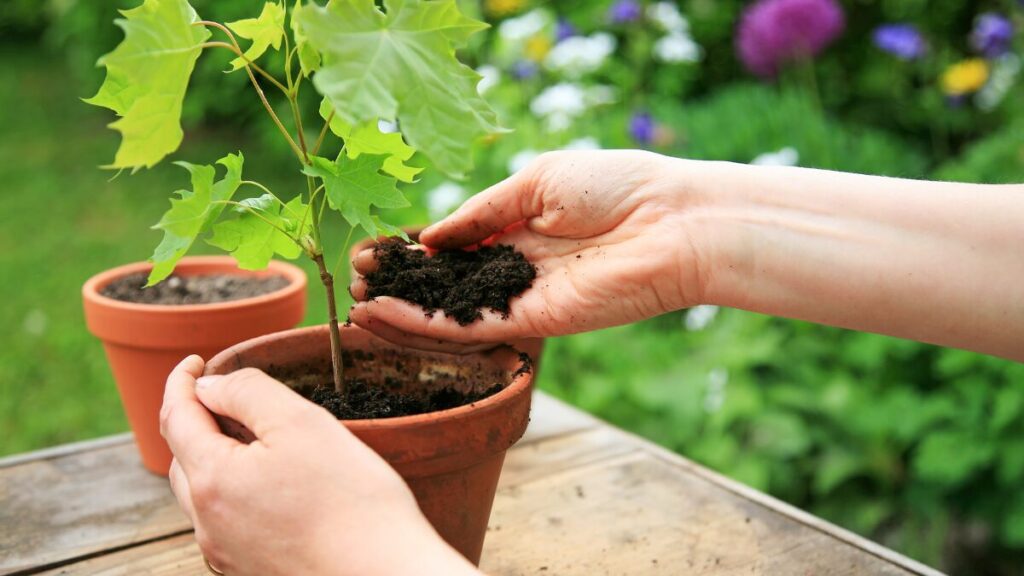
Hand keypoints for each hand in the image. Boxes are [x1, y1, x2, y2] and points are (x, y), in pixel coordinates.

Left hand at [160, 356, 479, 575]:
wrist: (384, 573)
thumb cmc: (351, 498)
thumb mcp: (300, 422)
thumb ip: (247, 392)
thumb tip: (208, 386)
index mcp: (212, 480)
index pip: (176, 416)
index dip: (181, 380)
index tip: (195, 360)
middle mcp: (207, 523)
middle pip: (184, 456)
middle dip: (196, 419)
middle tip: (227, 394)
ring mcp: (226, 551)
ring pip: (203, 492)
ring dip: (214, 456)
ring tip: (252, 436)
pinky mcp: (249, 569)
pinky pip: (226, 520)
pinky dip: (234, 489)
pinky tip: (272, 483)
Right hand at [349, 150, 711, 351]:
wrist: (671, 221)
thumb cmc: (615, 185)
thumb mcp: (536, 181)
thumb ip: (482, 213)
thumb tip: (431, 236)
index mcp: (521, 226)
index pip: (455, 244)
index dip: (415, 248)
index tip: (377, 247)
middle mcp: (518, 267)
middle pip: (447, 281)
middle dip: (400, 281)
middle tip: (356, 276)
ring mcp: (524, 298)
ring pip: (452, 310)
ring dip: (402, 308)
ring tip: (356, 302)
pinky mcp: (534, 323)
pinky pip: (470, 327)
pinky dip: (426, 324)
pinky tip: (385, 315)